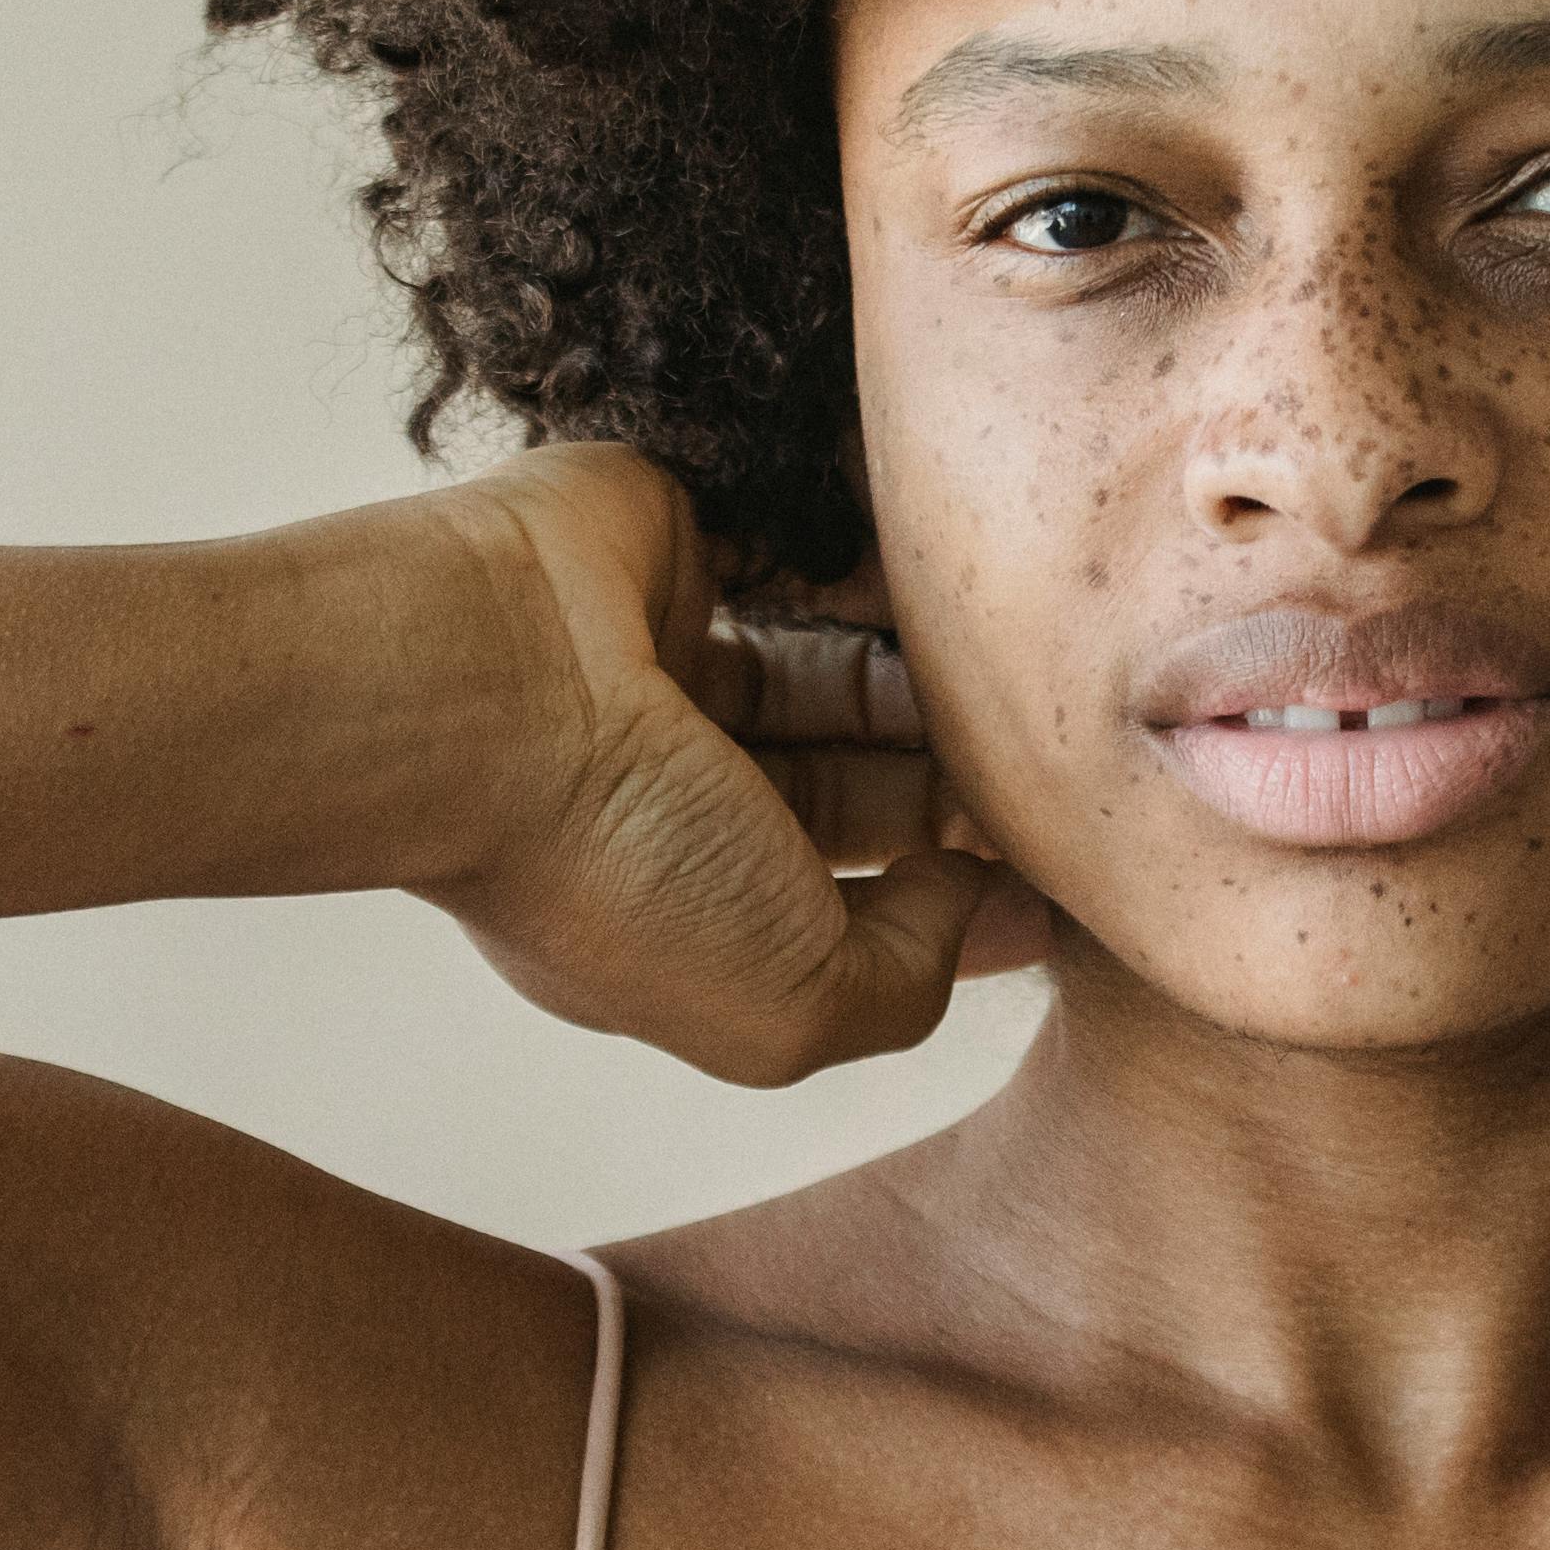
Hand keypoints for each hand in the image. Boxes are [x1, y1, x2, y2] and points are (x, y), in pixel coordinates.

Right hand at [413, 445, 1045, 1085]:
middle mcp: (682, 794)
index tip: (1069, 860)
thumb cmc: (615, 865)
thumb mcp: (794, 1005)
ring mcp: (675, 668)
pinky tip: (949, 572)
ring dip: (932, 668)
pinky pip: (809, 548)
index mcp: (693, 913)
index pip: (864, 904)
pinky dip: (878, 556)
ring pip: (846, 668)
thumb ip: (910, 978)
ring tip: (1016, 664)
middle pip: (869, 781)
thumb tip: (976, 895)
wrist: (480, 687)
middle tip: (1061, 748)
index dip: (966, 888)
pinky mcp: (680, 544)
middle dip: (963, 774)